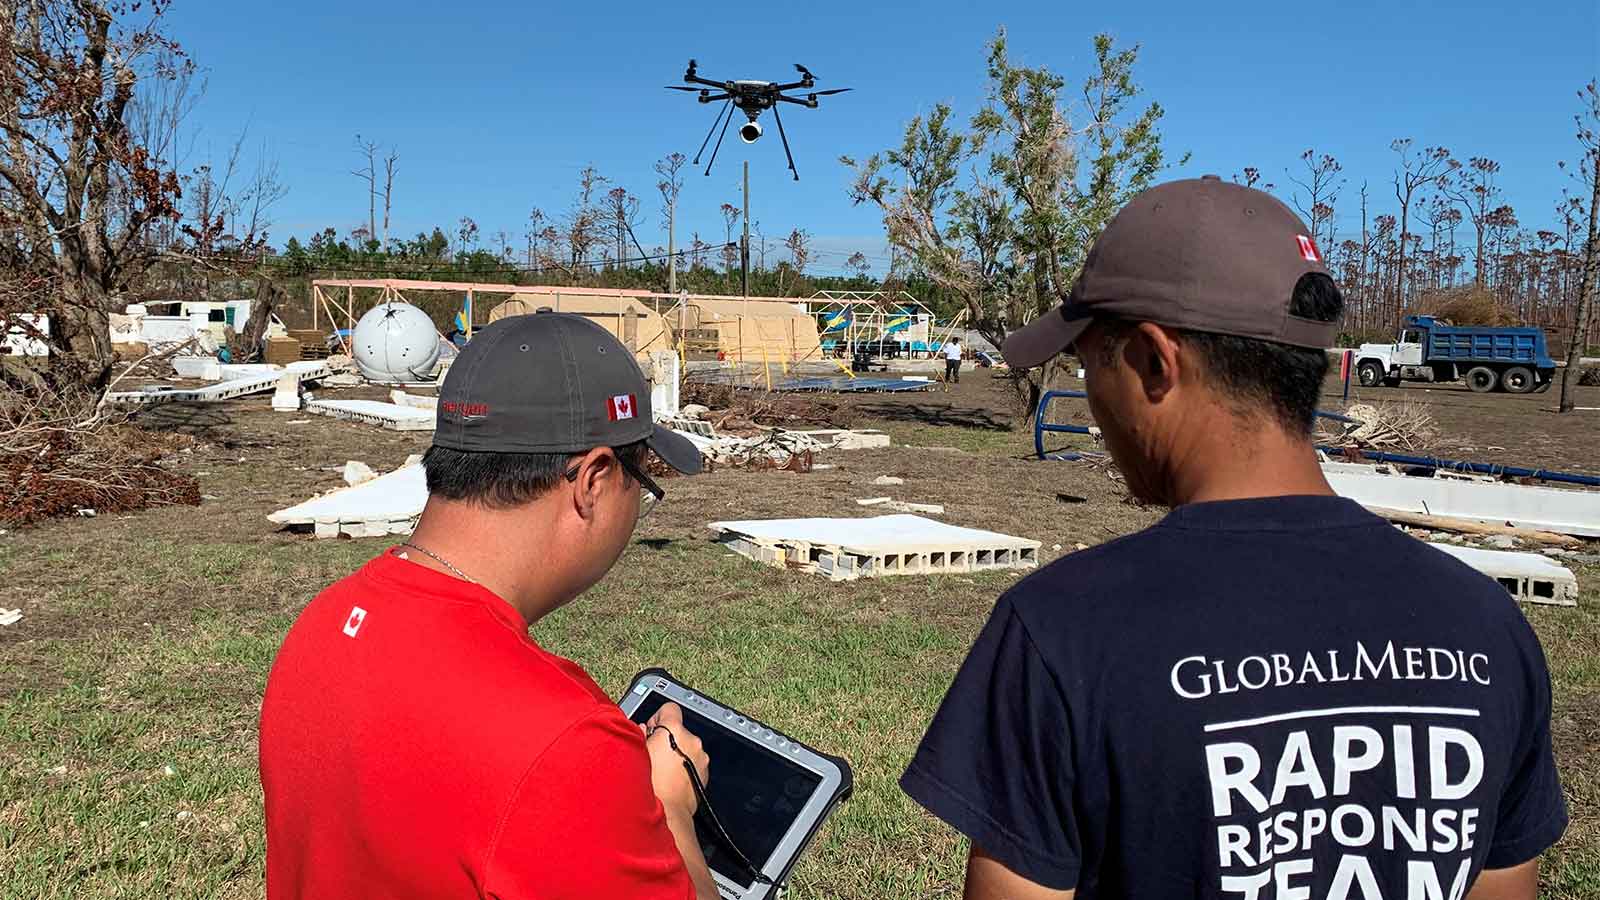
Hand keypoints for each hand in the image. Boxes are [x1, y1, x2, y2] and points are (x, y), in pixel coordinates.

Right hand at [644, 702, 709, 821]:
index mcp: (674, 731)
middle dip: (666, 739)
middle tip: (653, 756)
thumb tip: (645, 731)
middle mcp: (692, 741)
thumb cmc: (650, 788)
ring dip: (676, 754)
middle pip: (678, 730)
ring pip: (687, 747)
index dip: (659, 718)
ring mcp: (701, 757)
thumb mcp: (637, 755)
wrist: (667, 814)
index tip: (652, 730)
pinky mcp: (705, 772)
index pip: (669, 708)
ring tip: (662, 771)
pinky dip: (684, 766)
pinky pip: (693, 762)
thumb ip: (641, 736)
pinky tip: (672, 779)